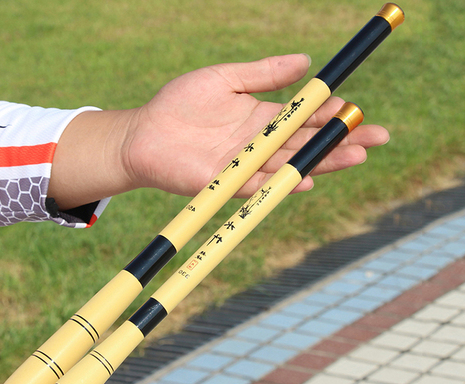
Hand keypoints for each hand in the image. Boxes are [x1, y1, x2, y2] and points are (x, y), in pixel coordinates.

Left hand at [124, 54, 388, 196]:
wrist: (145, 133)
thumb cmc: (180, 104)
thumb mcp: (225, 78)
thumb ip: (263, 73)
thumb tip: (305, 60)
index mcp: (262, 118)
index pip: (304, 117)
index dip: (331, 114)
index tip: (356, 110)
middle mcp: (260, 145)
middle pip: (307, 143)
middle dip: (341, 141)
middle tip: (375, 139)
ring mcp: (246, 166)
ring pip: (291, 164)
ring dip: (322, 161)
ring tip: (355, 156)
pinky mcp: (228, 183)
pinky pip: (260, 185)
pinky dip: (282, 182)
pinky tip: (306, 178)